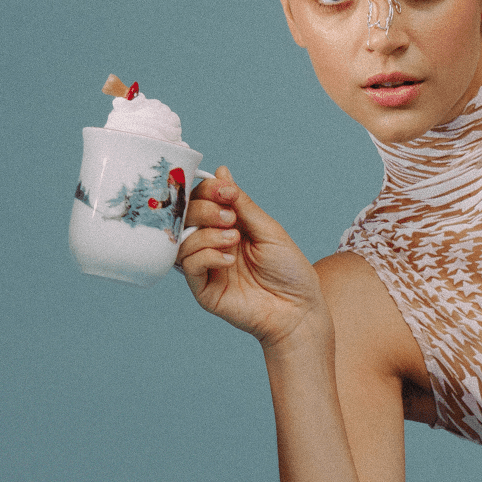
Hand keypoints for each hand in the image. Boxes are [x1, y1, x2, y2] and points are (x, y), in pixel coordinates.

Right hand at [177, 165, 326, 344]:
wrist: (298, 309)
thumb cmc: (288, 270)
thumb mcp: (268, 230)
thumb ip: (242, 204)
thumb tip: (222, 172)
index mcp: (228, 226)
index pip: (202, 201)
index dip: (207, 191)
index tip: (224, 190)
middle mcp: (213, 243)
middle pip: (187, 217)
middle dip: (204, 210)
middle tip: (229, 216)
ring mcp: (206, 266)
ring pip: (183, 241)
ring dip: (206, 234)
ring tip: (233, 239)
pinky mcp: (203, 289)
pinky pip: (188, 266)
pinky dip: (205, 256)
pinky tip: (228, 259)